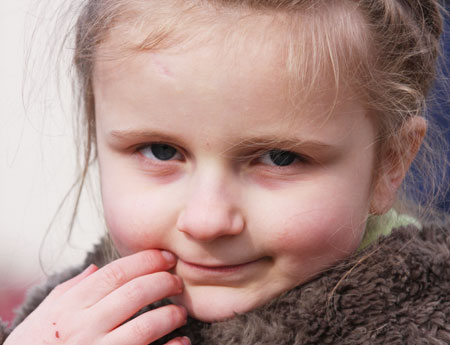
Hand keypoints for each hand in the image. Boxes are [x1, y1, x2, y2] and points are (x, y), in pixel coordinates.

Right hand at [4, 250, 188, 344]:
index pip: (115, 274)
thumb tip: (96, 268)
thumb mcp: (46, 314)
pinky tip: (181, 341)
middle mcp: (84, 328)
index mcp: (70, 307)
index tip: (166, 257)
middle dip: (164, 282)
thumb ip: (71, 289)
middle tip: (177, 281)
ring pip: (145, 327)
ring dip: (170, 315)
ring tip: (180, 312)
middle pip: (135, 294)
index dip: (146, 261)